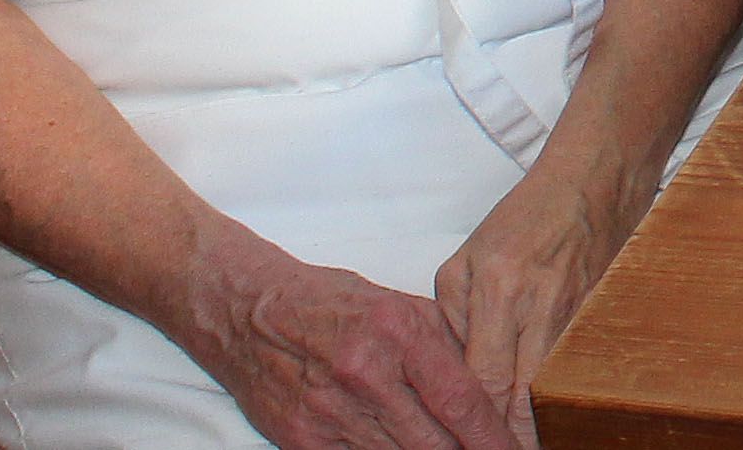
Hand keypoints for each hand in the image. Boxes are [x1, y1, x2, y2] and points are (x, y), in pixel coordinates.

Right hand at [181, 234, 517, 449]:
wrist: (251, 315)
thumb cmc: (335, 306)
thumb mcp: (402, 307)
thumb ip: (447, 347)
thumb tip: (488, 391)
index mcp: (398, 333)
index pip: (459, 399)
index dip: (491, 435)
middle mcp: (366, 374)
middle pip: (433, 441)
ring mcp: (331, 413)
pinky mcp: (303, 440)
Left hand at [435, 162, 640, 449]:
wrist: (595, 181)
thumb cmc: (528, 215)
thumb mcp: (468, 258)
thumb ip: (452, 317)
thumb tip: (452, 367)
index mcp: (500, 289)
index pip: (484, 376)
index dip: (477, 420)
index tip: (469, 445)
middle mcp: (540, 306)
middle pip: (524, 394)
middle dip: (513, 437)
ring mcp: (575, 314)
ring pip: (554, 387)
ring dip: (538, 424)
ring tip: (524, 448)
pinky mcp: (596, 317)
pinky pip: (575, 368)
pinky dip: (563, 395)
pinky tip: (557, 418)